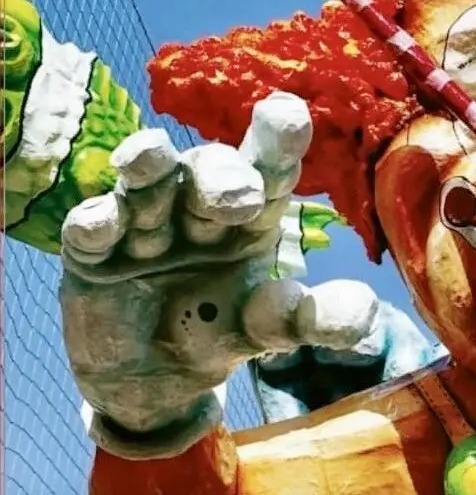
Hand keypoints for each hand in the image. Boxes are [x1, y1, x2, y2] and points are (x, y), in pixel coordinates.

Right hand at [60, 92, 379, 458]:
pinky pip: (89, 233)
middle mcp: (198, 209)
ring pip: (145, 186)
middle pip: (209, 172)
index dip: (276, 141)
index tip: (287, 112)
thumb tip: (365, 312)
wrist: (153, 382)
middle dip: (220, 174)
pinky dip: (93, 225)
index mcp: (250, 216)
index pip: (268, 171)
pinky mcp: (93, 259)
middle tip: (239, 196)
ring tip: (148, 156)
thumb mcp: (269, 330)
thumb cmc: (219, 330)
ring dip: (146, 169)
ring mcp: (143, 228)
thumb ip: (314, 318)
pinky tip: (97, 224)